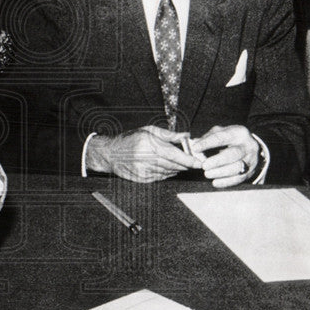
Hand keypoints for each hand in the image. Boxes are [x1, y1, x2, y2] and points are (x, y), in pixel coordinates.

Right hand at [86, 126, 203, 182]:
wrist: (110, 154)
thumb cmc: (130, 139)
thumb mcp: (148, 131)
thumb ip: (169, 135)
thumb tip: (186, 136)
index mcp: (150, 145)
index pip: (175, 155)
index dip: (189, 160)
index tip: (199, 162)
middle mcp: (147, 159)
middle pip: (174, 165)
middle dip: (186, 164)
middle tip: (194, 161)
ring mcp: (145, 171)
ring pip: (169, 172)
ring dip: (177, 169)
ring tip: (179, 163)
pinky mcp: (143, 179)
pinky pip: (161, 177)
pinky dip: (167, 173)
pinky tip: (167, 167)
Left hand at [190, 125, 259, 187]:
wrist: (249, 148)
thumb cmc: (230, 139)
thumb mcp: (220, 133)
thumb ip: (207, 138)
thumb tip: (194, 144)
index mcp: (238, 132)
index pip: (221, 137)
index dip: (207, 143)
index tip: (195, 148)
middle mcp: (247, 145)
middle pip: (233, 154)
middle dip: (217, 161)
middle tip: (204, 166)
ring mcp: (251, 159)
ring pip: (236, 168)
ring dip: (220, 172)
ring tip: (207, 174)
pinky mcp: (250, 171)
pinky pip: (238, 179)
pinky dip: (225, 182)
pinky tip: (215, 182)